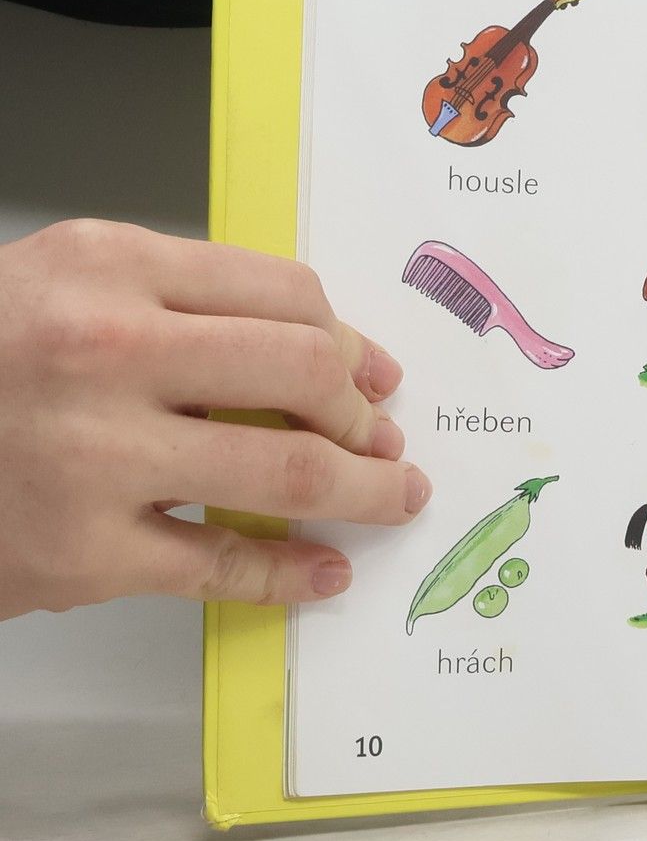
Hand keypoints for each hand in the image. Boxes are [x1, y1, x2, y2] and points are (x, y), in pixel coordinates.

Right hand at [0, 220, 429, 621]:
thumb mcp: (61, 288)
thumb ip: (177, 304)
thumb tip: (319, 351)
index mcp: (107, 268)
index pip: (283, 293)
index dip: (352, 340)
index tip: (377, 372)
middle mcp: (104, 352)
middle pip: (304, 372)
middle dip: (367, 415)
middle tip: (387, 441)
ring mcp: (93, 456)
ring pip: (286, 470)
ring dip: (363, 489)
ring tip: (391, 497)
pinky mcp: (79, 553)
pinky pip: (221, 566)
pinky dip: (290, 572)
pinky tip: (325, 570)